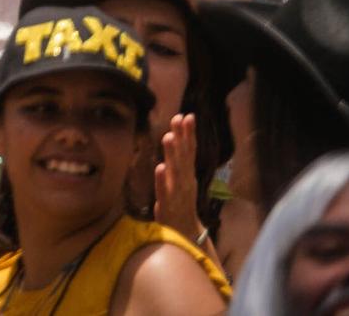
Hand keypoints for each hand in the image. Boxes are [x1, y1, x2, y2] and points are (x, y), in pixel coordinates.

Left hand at [154, 112, 203, 243]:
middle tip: (178, 119)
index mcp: (187, 173)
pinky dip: (162, 179)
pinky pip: (164, 190)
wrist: (184, 233)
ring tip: (168, 137)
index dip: (189, 133)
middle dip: (182, 137)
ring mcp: (177, 192)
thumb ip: (179, 159)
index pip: (189, 150)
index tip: (186, 115)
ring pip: (175, 171)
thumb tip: (175, 135)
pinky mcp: (167, 204)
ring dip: (172, 154)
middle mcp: (185, 180)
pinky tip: (159, 168)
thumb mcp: (181, 178)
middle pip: (184, 156)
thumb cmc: (180, 201)